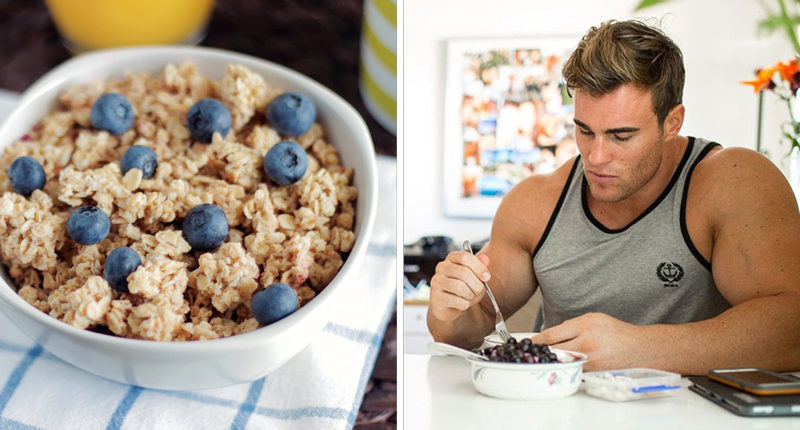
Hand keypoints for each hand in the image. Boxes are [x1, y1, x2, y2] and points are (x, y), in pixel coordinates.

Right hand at [429, 250, 490, 321]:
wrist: (448, 306)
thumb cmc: (463, 289)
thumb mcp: (475, 276)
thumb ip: (480, 267)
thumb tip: (486, 259)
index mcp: (452, 258)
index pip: (465, 257)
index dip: (479, 267)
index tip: (487, 277)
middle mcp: (442, 267)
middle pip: (464, 272)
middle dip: (477, 285)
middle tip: (479, 291)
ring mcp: (436, 281)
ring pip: (459, 287)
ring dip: (470, 295)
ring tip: (470, 297)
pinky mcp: (436, 296)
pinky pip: (456, 301)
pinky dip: (464, 304)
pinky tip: (463, 303)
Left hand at [529, 313, 645, 370]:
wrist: (640, 348)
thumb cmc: (615, 332)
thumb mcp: (593, 319)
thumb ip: (571, 326)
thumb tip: (550, 335)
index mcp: (584, 326)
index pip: (552, 335)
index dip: (536, 342)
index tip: (527, 344)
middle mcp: (587, 343)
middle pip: (554, 352)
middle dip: (541, 354)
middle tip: (532, 355)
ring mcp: (591, 360)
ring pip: (562, 364)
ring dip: (553, 363)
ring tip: (547, 361)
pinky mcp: (595, 372)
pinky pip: (574, 372)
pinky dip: (567, 370)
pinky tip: (564, 367)